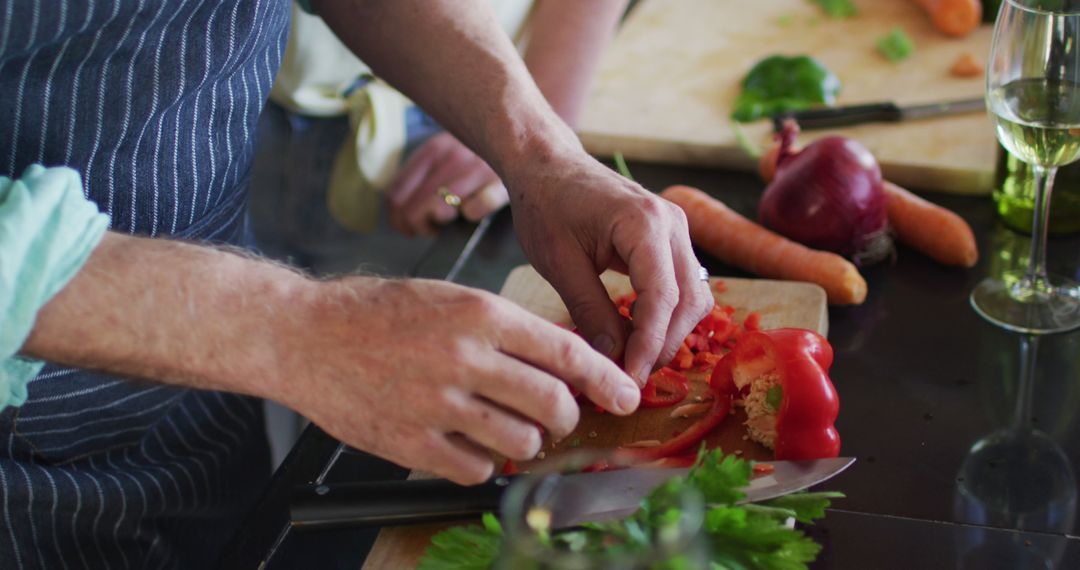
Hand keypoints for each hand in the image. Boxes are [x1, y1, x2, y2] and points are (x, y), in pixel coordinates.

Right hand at [274, 277, 640, 483]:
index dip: (604, 378)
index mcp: (479, 314)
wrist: (303, 335)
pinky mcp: (412, 443)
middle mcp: (465, 357)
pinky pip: (478, 468)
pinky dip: (483, 461)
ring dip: (527, 441)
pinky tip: (466, 442)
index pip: (566, 351)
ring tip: (507, 427)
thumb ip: (503, 331)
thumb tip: (558, 366)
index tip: (625, 395)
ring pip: (523, 442)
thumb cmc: (376, 312)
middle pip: (554, 404)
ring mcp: (438, 403)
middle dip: (569, 417)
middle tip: (562, 417)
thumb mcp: (448, 298)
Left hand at [385, 132, 508, 235]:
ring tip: (447, 223)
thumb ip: (422, 178)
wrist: (525, 134)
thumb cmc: (479, 155)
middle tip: (430, 229)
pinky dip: (471, 214)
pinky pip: (477, 207)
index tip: (408, 228)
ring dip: (437, 225)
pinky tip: (472, 213)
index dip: (397, 220)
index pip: (395, 196)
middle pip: (412, 210)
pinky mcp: (502, 182)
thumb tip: (399, 215)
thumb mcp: (447, 154)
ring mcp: (477, 169)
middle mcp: (451, 157)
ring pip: (438, 209)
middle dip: (417, 227)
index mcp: (433, 150)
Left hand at [505, 152, 713, 385]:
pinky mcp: (672, 239)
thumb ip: (590, 312)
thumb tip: (613, 361)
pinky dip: (669, 315)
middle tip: (631, 377)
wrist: (548, 166)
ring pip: (695, 296)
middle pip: (689, 301)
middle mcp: (672, 223)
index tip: (630, 378)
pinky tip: (639, 335)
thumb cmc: (546, 206)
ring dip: (671, 334)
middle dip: (664, 345)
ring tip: (634, 360)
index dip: (649, 345)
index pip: (662, 297)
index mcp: (644, 223)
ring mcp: (677, 229)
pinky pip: (685, 285)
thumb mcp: (559, 264)